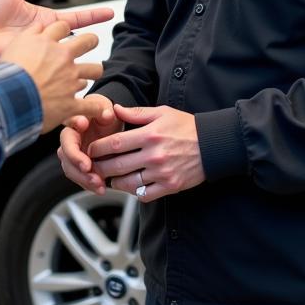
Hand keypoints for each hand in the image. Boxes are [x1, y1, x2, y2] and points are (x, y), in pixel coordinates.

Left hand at [0, 0, 113, 67]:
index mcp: (43, 19)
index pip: (74, 18)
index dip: (92, 15)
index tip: (110, 12)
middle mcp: (45, 36)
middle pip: (75, 38)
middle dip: (93, 40)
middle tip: (111, 39)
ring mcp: (38, 51)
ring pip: (65, 54)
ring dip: (80, 56)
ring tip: (98, 59)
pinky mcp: (28, 61)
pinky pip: (47, 66)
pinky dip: (59, 69)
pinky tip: (72, 73)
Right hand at [1, 20, 110, 133]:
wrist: (9, 99)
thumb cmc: (7, 75)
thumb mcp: (13, 45)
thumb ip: (27, 34)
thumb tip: (37, 26)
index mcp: (47, 44)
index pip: (62, 26)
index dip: (64, 28)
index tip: (65, 31)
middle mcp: (62, 58)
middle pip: (87, 41)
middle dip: (90, 41)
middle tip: (90, 43)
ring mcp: (70, 79)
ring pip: (94, 70)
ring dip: (94, 71)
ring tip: (92, 73)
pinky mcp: (71, 102)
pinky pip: (91, 106)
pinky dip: (96, 108)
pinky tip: (98, 108)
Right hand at [57, 94, 121, 194]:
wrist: (107, 120)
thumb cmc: (102, 111)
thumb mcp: (104, 106)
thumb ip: (104, 110)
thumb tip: (107, 114)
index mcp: (72, 126)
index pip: (67, 140)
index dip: (74, 153)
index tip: (87, 163)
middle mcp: (69, 141)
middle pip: (67, 159)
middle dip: (79, 170)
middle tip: (93, 176)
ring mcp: (74, 154)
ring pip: (72, 170)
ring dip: (84, 180)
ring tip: (99, 186)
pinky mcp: (80, 164)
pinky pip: (80, 177)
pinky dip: (90, 184)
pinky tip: (100, 188)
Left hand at [88, 103, 205, 202]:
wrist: (212, 144)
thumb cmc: (186, 126)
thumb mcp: (162, 113)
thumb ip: (136, 113)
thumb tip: (115, 110)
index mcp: (150, 134)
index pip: (115, 143)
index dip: (98, 148)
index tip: (91, 150)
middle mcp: (154, 155)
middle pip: (117, 165)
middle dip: (100, 167)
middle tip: (93, 166)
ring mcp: (162, 172)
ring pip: (128, 183)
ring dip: (114, 182)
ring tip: (110, 177)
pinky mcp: (169, 186)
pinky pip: (144, 195)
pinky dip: (134, 192)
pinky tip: (130, 185)